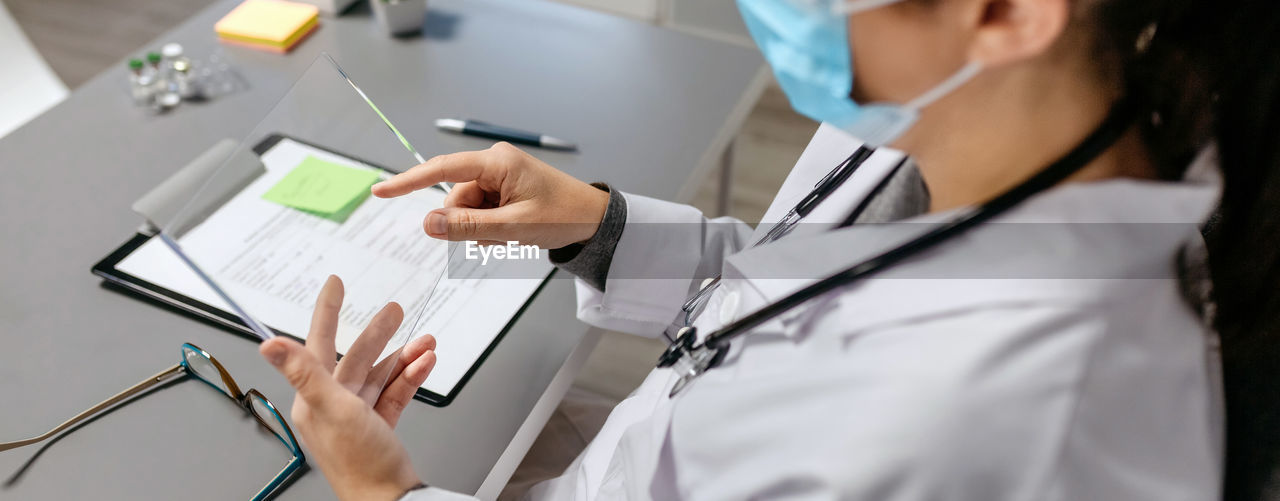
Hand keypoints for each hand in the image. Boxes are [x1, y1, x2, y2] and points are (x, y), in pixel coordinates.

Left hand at [259, 276, 435, 500]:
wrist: (389, 498)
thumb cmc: (359, 463)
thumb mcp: (331, 409)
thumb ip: (304, 372)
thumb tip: (269, 345)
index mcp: (314, 397)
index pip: (317, 343)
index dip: (327, 310)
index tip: (335, 284)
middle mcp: (334, 403)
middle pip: (357, 356)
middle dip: (380, 332)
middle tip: (396, 310)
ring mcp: (359, 415)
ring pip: (381, 373)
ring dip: (404, 355)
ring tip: (425, 342)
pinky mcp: (381, 425)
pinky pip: (396, 392)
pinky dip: (411, 376)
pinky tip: (424, 364)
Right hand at [371, 142, 610, 248]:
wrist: (593, 220)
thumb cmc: (562, 216)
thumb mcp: (513, 228)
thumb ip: (468, 227)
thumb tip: (426, 224)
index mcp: (496, 163)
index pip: (441, 170)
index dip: (408, 182)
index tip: (380, 191)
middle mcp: (493, 164)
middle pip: (455, 198)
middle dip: (469, 224)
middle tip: (501, 237)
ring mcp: (499, 177)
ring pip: (467, 210)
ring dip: (482, 230)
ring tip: (514, 235)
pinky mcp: (503, 190)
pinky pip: (481, 213)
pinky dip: (491, 229)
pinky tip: (514, 232)